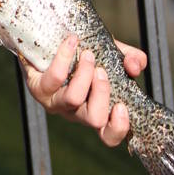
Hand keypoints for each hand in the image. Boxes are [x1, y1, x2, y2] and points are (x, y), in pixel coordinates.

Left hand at [21, 35, 146, 146]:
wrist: (46, 39)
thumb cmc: (82, 53)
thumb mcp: (111, 54)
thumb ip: (130, 59)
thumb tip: (136, 66)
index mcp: (95, 110)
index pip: (108, 136)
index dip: (118, 128)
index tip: (121, 106)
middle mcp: (75, 112)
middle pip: (94, 119)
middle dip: (102, 93)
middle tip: (101, 70)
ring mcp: (55, 102)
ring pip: (74, 99)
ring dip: (84, 74)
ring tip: (87, 53)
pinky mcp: (38, 88)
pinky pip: (54, 78)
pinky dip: (65, 57)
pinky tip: (71, 42)